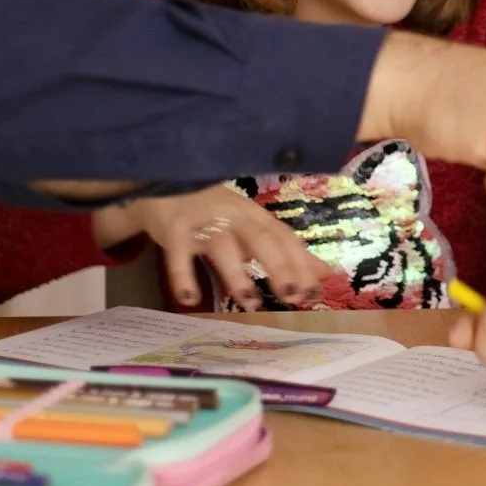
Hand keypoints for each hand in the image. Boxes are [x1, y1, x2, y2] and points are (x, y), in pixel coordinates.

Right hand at [91, 184, 330, 309]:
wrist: (162, 181)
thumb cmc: (212, 211)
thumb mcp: (250, 226)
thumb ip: (284, 249)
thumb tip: (323, 272)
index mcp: (253, 214)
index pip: (283, 236)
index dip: (300, 262)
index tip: (314, 292)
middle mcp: (232, 214)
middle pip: (260, 237)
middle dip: (279, 265)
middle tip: (292, 296)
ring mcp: (202, 220)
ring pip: (223, 245)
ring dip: (237, 274)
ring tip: (251, 304)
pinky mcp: (173, 228)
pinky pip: (178, 253)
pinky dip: (183, 276)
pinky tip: (189, 299)